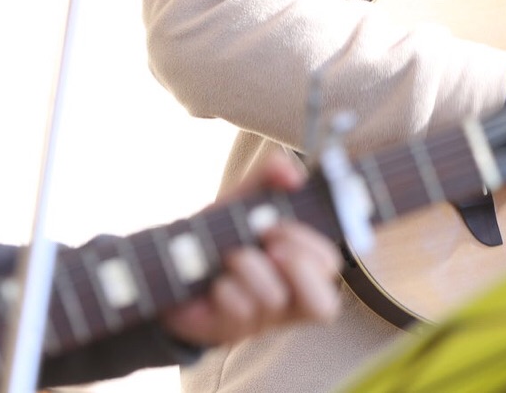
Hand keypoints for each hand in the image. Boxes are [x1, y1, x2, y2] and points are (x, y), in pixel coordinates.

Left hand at [159, 155, 340, 346]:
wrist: (174, 261)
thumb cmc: (224, 232)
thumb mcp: (248, 199)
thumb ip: (271, 177)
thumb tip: (292, 173)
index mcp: (302, 269)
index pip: (331, 268)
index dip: (313, 247)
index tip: (279, 224)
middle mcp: (289, 302)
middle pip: (324, 304)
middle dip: (297, 264)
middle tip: (268, 241)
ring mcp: (260, 321)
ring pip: (275, 300)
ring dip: (251, 267)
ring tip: (231, 255)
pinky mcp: (229, 331)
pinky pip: (239, 312)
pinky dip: (226, 287)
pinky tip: (214, 281)